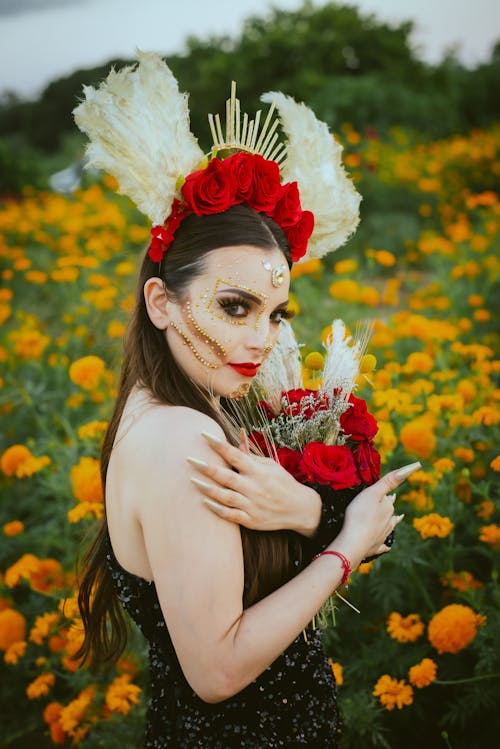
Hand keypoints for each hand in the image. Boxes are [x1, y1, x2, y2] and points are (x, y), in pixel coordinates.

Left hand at [187, 431, 320, 534]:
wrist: (300, 509)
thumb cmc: (283, 483)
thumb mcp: (270, 466)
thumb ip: (251, 456)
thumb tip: (235, 443)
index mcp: (258, 471)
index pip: (235, 455)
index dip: (218, 444)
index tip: (203, 434)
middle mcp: (254, 487)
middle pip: (226, 476)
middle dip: (207, 467)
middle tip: (189, 459)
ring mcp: (252, 505)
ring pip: (225, 496)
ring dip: (207, 489)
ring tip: (192, 480)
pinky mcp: (251, 520)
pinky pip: (231, 515)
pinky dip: (217, 509)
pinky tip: (204, 502)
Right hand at [333, 462, 420, 565]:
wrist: (354, 542)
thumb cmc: (361, 515)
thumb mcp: (373, 492)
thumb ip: (390, 481)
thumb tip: (413, 468)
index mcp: (387, 508)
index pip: (389, 499)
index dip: (388, 495)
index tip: (390, 493)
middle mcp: (388, 522)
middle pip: (389, 512)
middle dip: (387, 507)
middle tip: (385, 503)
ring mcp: (382, 535)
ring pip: (389, 527)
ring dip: (390, 523)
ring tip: (396, 519)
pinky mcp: (375, 547)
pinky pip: (382, 546)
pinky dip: (384, 545)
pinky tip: (386, 546)